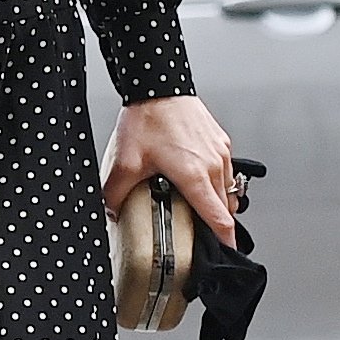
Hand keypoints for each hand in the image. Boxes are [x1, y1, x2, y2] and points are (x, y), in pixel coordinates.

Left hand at [102, 95, 236, 247]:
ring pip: (228, 190)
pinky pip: (226, 171)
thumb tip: (110, 210)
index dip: (225, 241)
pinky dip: (217, 181)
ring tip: (198, 205)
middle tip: (204, 233)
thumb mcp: (126, 161)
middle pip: (226, 209)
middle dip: (218, 224)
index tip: (226, 254)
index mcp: (194, 177)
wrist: (159, 84)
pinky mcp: (220, 141)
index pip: (219, 220)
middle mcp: (213, 166)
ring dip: (218, 202)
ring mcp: (220, 153)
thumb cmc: (148, 118)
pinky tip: (198, 177)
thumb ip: (116, 192)